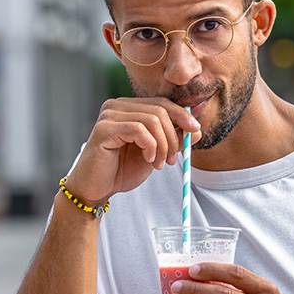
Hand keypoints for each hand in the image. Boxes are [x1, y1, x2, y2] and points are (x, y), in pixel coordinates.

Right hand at [67, 98, 200, 203]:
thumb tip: (197, 128)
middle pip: (160, 110)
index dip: (182, 115)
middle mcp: (117, 106)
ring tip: (159, 164)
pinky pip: (138, 130)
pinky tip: (148, 160)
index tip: (195, 131)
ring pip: (152, 120)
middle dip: (173, 136)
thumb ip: (173, 139)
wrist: (97, 189)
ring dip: (163, 145)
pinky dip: (150, 146)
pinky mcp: (104, 128)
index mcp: (129, 107)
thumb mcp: (155, 153)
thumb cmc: (121, 170)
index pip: (162, 103)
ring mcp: (109, 115)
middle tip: (173, 159)